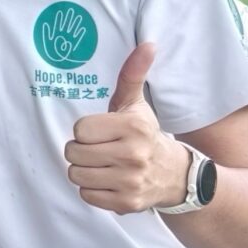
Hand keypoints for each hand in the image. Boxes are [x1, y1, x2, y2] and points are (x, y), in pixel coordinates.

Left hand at [64, 43, 188, 213]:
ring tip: (104, 165)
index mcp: (133, 127)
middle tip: (101, 149)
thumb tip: (148, 44)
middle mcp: (133, 155)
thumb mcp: (137, 105)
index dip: (86, 131)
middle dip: (82, 150)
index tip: (102, 132)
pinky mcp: (126, 203)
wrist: (174, 175)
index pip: (79, 130)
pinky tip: (109, 181)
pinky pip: (86, 195)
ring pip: (76, 175)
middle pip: (73, 153)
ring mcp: (130, 181)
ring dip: (85, 170)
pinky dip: (93, 190)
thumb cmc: (145, 135)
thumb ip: (133, 74)